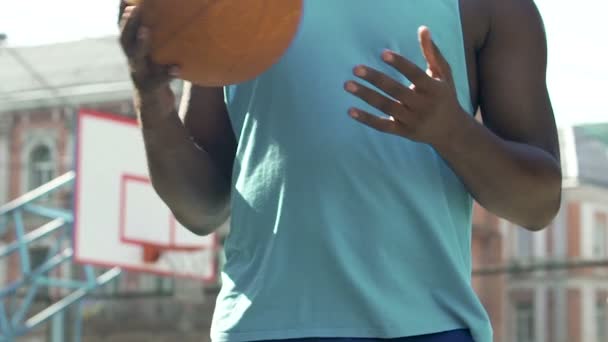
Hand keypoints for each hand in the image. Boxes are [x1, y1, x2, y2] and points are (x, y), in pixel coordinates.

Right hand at [119, 2, 180, 119]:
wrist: (155, 109)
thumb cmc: (157, 76)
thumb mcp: (156, 58)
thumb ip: (159, 42)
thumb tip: (174, 20)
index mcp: (133, 52)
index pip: (124, 30)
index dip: (121, 16)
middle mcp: (133, 62)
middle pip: (125, 40)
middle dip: (128, 24)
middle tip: (133, 8)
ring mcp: (140, 76)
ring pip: (136, 59)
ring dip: (141, 44)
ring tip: (147, 31)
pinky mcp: (150, 90)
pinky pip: (158, 81)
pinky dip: (167, 74)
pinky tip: (176, 68)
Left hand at [344, 26, 467, 146]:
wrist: (451, 130)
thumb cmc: (445, 96)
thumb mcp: (443, 74)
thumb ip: (432, 53)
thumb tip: (423, 29)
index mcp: (433, 88)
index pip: (414, 74)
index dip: (399, 64)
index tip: (382, 53)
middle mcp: (423, 105)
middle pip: (396, 90)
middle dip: (375, 79)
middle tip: (356, 69)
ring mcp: (412, 120)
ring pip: (386, 106)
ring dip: (365, 96)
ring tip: (347, 85)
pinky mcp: (403, 132)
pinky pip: (382, 126)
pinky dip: (367, 119)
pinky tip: (351, 111)